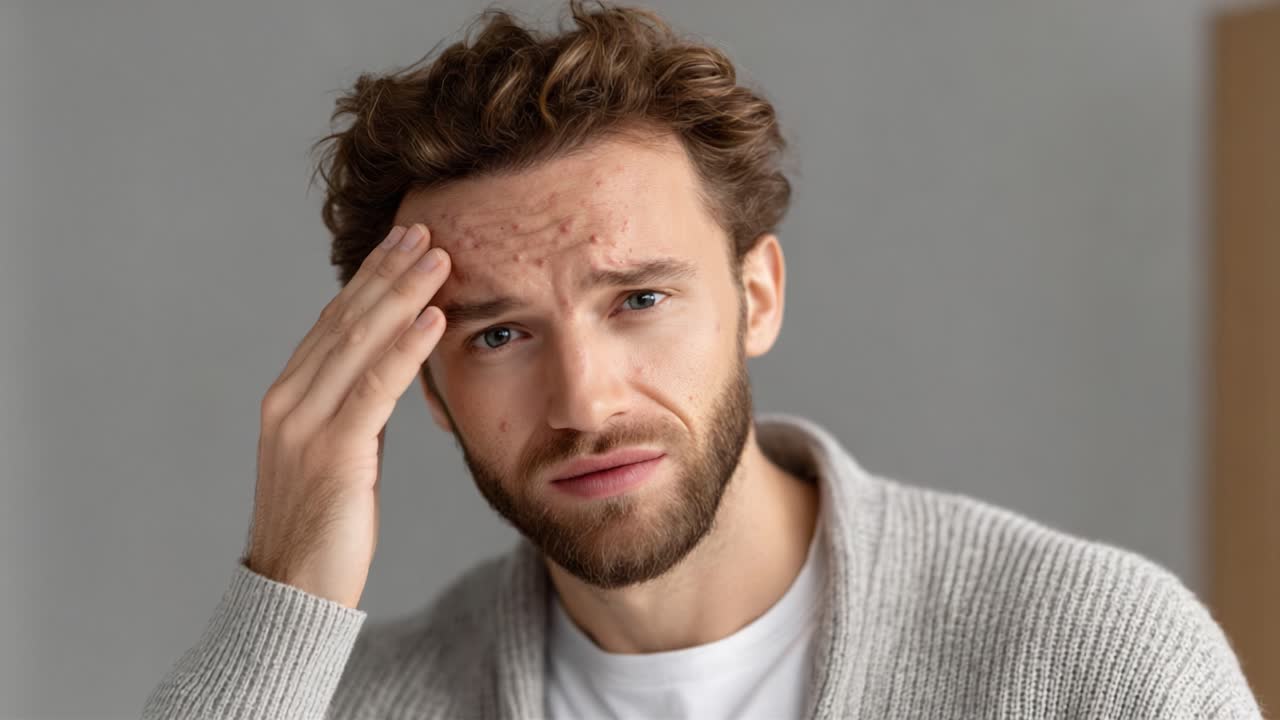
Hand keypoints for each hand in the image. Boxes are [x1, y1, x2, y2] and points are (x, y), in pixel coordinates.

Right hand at [243, 223, 449, 607]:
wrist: (294, 590)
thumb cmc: (323, 526)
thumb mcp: (337, 455)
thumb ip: (353, 411)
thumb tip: (388, 376)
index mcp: (288, 397)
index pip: (333, 322)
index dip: (369, 279)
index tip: (402, 244)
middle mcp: (289, 400)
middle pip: (345, 319)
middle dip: (388, 271)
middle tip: (426, 230)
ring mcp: (305, 423)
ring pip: (359, 342)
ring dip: (403, 294)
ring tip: (439, 257)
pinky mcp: (332, 450)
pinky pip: (375, 387)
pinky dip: (406, 347)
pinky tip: (434, 318)